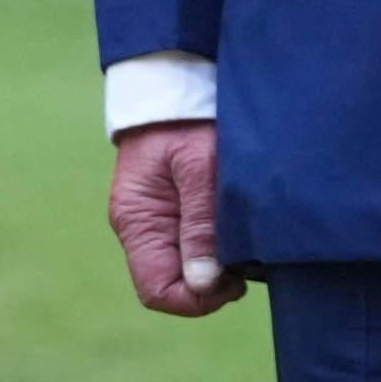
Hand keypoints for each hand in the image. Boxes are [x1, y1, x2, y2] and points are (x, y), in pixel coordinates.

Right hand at [109, 122, 246, 316]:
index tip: (232, 280)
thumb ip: (201, 225)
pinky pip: (188, 248)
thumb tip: (203, 283)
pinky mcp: (168, 211)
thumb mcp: (199, 167)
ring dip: (214, 268)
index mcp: (136, 220)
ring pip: (182, 270)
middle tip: (244, 260)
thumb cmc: (186, 120)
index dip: (197, 298)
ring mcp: (153, 220)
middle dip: (210, 284)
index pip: (157, 291)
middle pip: (171, 285)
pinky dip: (213, 250)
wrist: (173, 82)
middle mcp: (139, 228)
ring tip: (242, 242)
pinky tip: (232, 232)